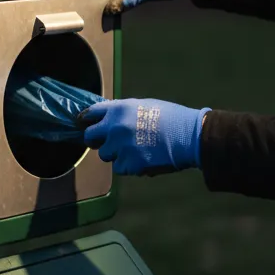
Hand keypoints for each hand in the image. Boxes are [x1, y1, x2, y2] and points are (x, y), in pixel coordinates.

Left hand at [78, 98, 210, 174]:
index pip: (90, 114)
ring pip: (105, 155)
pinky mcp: (129, 164)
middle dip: (96, 140)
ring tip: (134, 150)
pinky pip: (119, 168)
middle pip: (90, 137)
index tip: (85, 125)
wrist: (189, 136)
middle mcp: (114, 127)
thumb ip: (122, 113)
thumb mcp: (144, 106)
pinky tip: (143, 159)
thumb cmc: (171, 118)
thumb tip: (109, 119)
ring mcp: (120, 147)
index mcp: (118, 109)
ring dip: (115, 154)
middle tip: (106, 143)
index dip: (87, 120)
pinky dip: (128, 166)